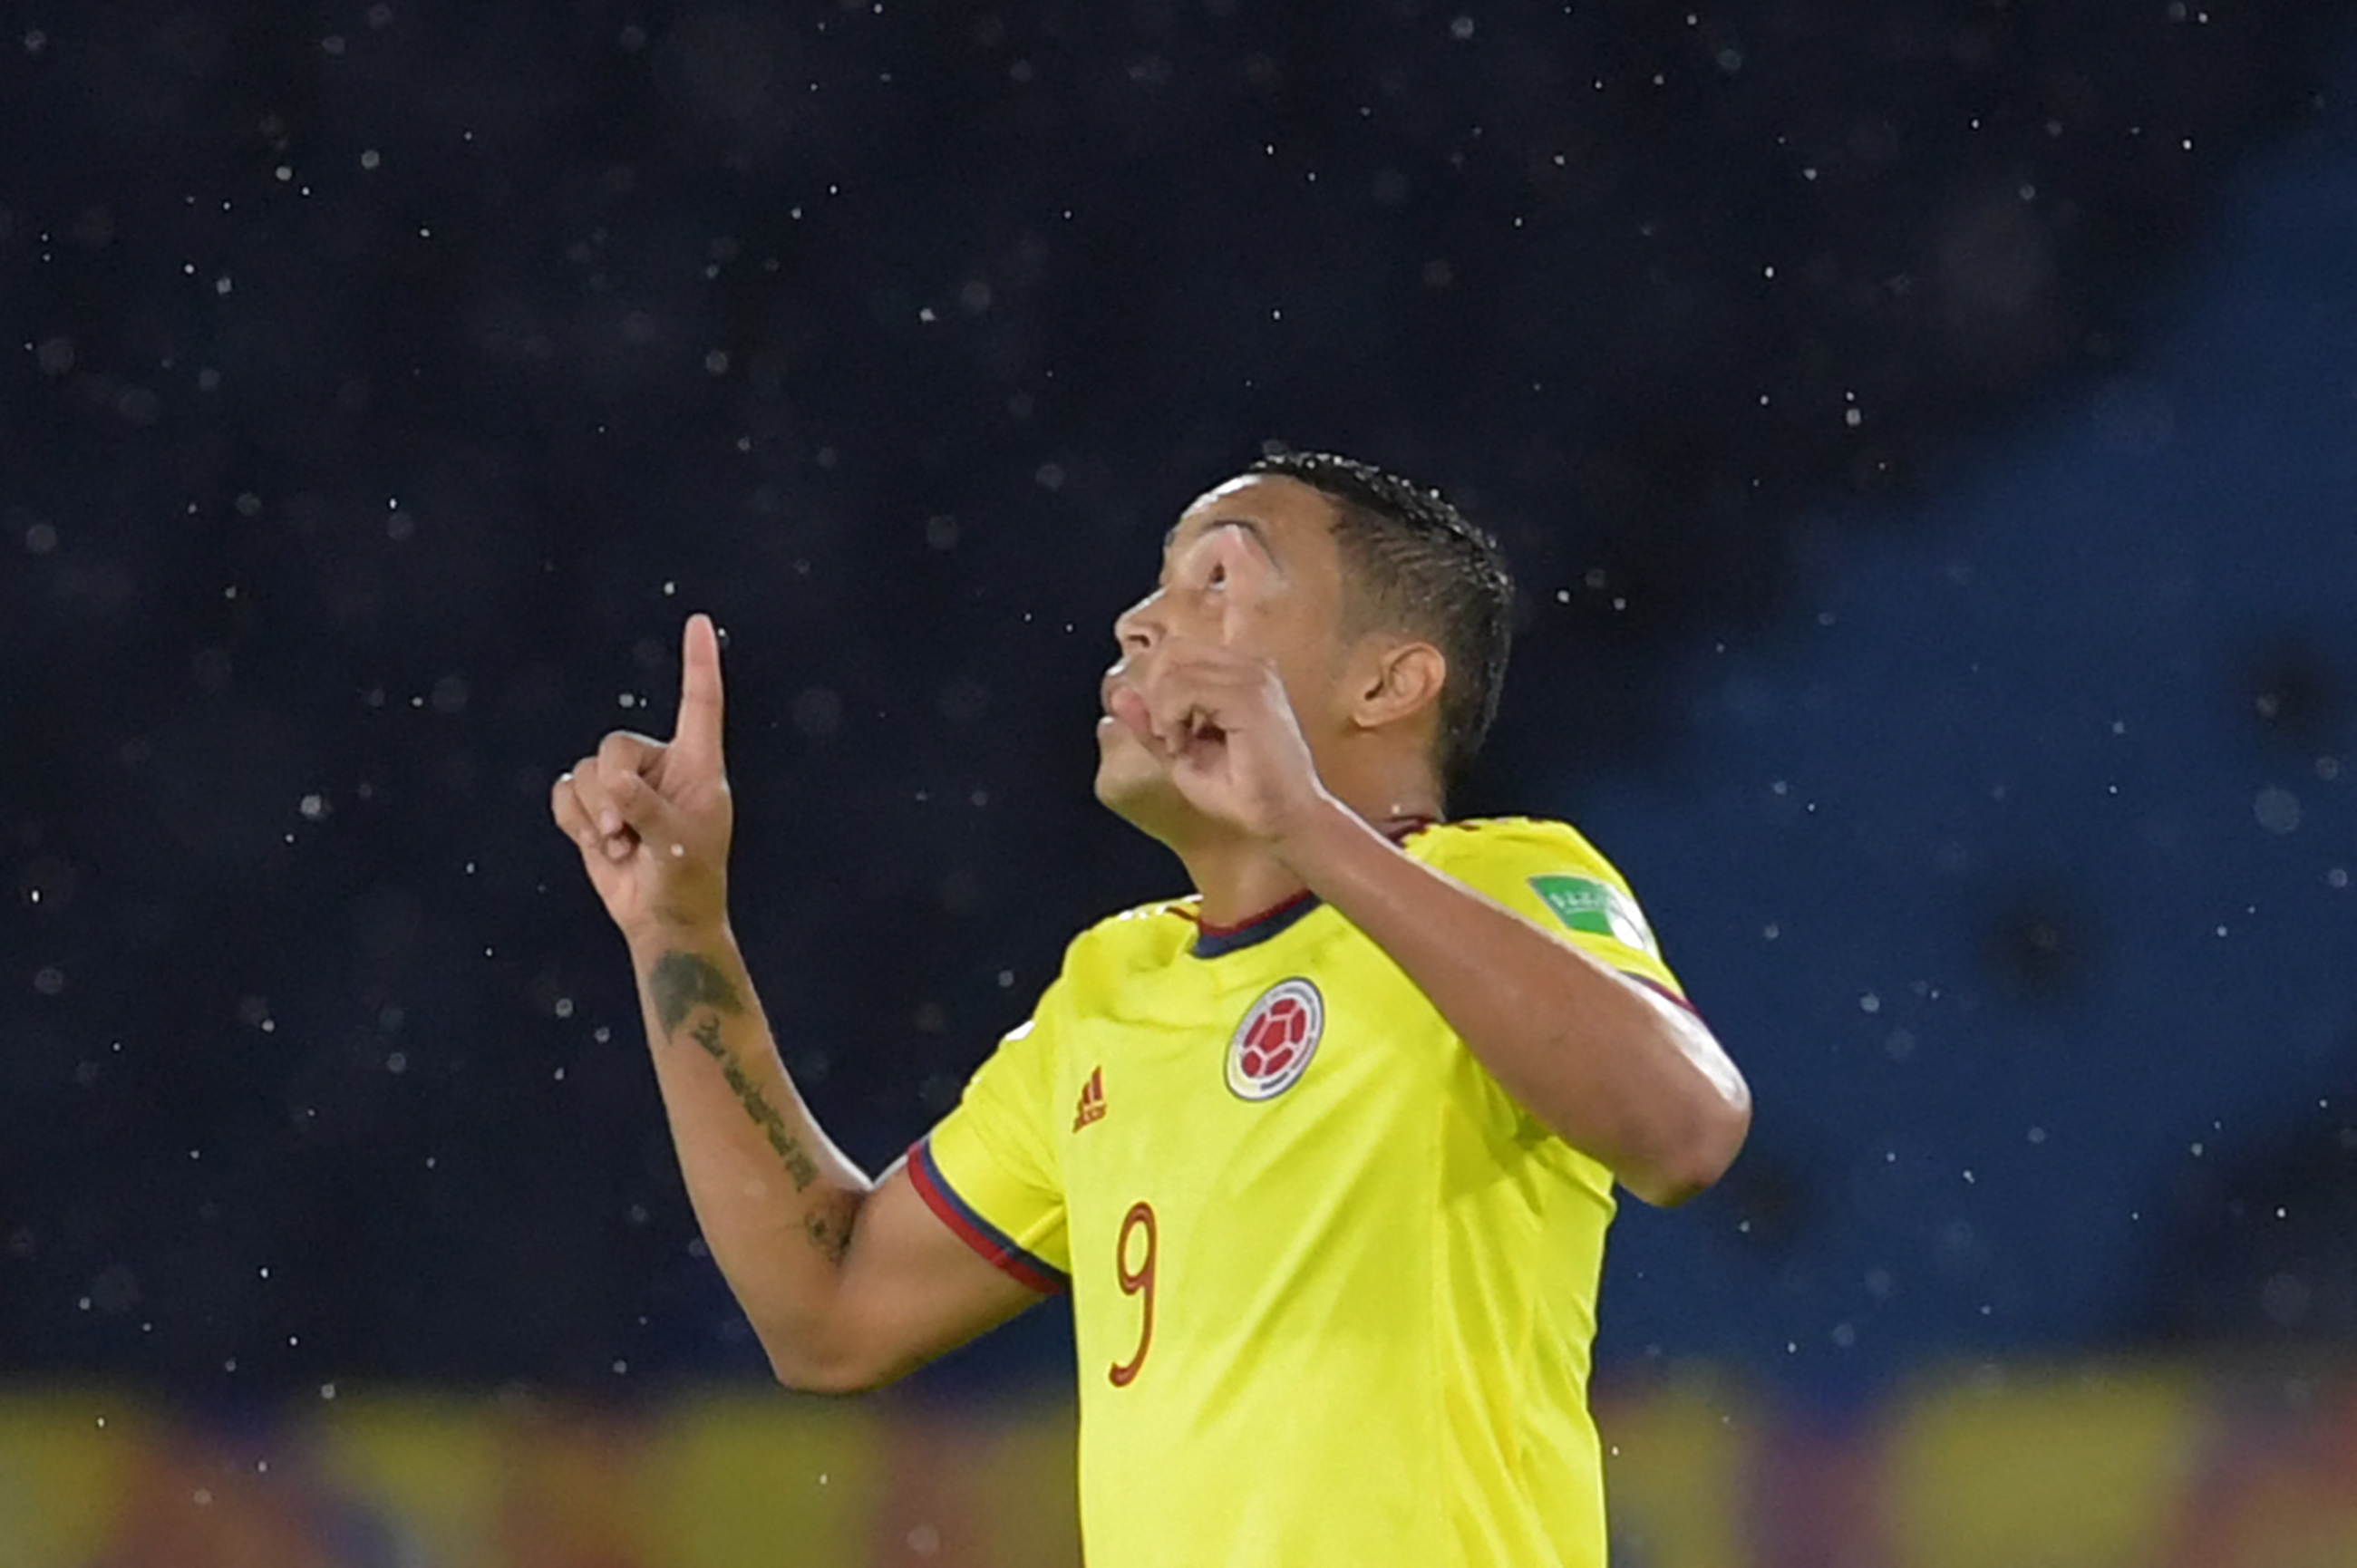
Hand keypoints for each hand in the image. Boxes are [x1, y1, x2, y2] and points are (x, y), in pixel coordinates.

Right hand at [552, 614, 733, 941]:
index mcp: (698, 765)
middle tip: (628, 835)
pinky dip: (574, 822)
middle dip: (613, 792)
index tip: (701, 622)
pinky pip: (565, 793)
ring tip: (623, 847)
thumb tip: (611, 785)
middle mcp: (660, 766)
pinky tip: (601, 847)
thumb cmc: (688, 880)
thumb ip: (646, 809)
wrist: (662, 920)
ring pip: (586, 771)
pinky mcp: (594, 806)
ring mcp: (625, 785)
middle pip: (615, 746)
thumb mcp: (677, 843)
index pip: (700, 703)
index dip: (699, 663)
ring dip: (595, 816)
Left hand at [1107, 634, 1331, 845]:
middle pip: (1171, 651)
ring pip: (1173, 667)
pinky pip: (1184, 687)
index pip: (1176, 652)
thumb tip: (1118, 694)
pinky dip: (1170, 717)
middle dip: (1154, 692)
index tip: (1166, 734)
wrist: (1285, 821)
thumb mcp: (1182, 755)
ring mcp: (1253, 676)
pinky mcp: (1250, 695)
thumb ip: (1151, 724)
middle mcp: (1251, 666)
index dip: (1156, 688)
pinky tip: (1183, 746)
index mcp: (1240, 673)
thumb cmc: (1244, 794)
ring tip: (1178, 745)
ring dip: (1161, 710)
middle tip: (1166, 737)